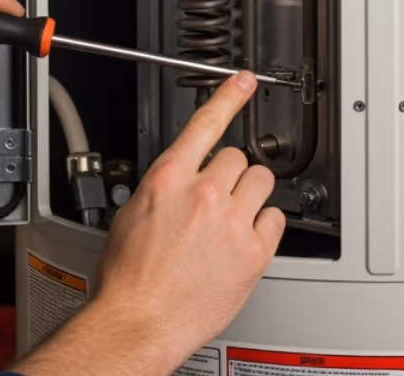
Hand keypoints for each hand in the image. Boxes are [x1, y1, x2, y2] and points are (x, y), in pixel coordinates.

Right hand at [14, 73, 283, 375]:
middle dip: (229, 175)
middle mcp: (203, 195)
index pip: (206, 124)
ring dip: (250, 195)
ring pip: (262, 183)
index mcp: (169, 180)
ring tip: (233, 218)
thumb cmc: (129, 280)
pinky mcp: (253, 252)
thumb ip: (163, 189)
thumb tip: (178, 182)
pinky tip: (245, 240)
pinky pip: (275, 219)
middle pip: (238, 158)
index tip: (245, 81)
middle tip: (217, 200)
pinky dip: (264, 226)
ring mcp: (231, 222)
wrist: (139, 323)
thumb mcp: (131, 216)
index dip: (229, 97)